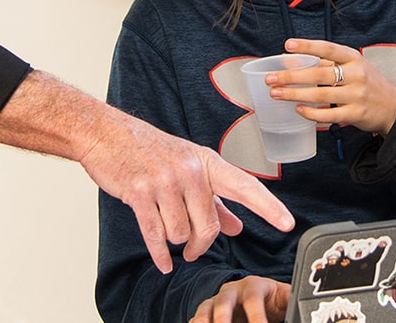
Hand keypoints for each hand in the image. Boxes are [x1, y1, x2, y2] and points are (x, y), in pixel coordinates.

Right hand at [80, 110, 293, 273]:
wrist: (106, 134)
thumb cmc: (149, 151)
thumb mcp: (188, 167)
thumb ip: (214, 198)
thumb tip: (236, 226)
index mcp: (206, 162)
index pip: (245, 187)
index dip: (269, 207)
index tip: (288, 224)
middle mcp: (190, 171)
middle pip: (208, 226)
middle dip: (200, 244)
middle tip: (193, 250)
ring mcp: (164, 182)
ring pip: (181, 234)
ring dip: (175, 242)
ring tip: (167, 229)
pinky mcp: (140, 194)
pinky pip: (156, 236)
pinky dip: (160, 254)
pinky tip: (164, 261)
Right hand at [190, 276, 289, 322]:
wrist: (260, 298)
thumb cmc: (273, 299)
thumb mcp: (285, 298)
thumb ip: (293, 301)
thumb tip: (307, 308)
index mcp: (254, 285)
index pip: (253, 300)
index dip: (257, 318)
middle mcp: (232, 291)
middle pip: (223, 303)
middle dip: (223, 320)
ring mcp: (216, 301)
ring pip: (205, 311)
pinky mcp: (206, 313)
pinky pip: (197, 319)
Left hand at [274, 38, 395, 136]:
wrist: (394, 107)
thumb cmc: (368, 84)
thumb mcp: (352, 67)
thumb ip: (326, 64)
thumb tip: (292, 61)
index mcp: (354, 58)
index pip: (328, 48)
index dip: (307, 46)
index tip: (287, 46)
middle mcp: (356, 74)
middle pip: (319, 73)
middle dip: (291, 76)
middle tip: (271, 79)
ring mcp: (357, 95)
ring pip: (320, 94)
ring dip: (295, 94)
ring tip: (276, 94)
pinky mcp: (356, 114)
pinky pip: (329, 114)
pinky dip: (311, 113)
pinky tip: (299, 110)